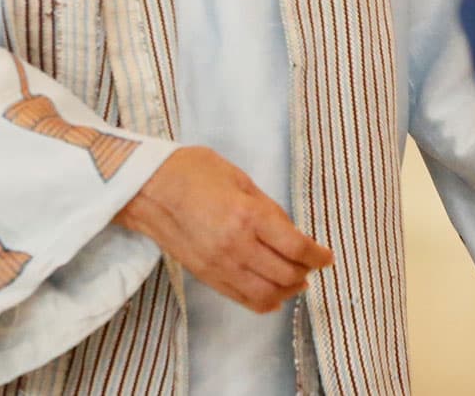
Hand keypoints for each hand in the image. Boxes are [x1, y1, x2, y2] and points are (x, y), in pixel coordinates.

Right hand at [114, 146, 331, 313]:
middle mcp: (236, 246)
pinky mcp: (206, 276)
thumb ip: (269, 209)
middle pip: (286, 275)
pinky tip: (274, 294)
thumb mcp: (241, 180)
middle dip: (305, 272)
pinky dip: (265, 301)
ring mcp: (220, 265)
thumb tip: (292, 233)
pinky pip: (243, 299)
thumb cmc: (193, 173)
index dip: (318, 256)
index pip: (296, 248)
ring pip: (267, 294)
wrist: (148, 188)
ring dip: (288, 290)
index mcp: (248, 216)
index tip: (327, 256)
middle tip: (312, 264)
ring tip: (296, 280)